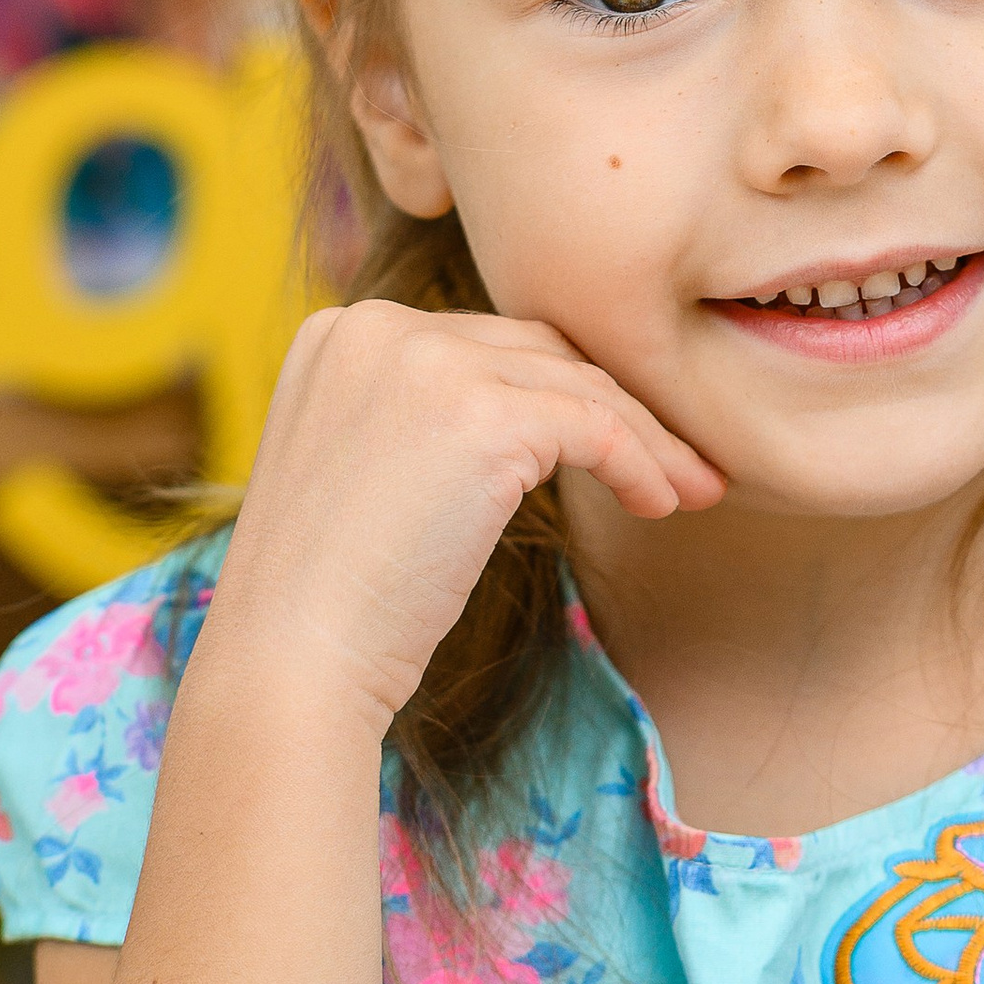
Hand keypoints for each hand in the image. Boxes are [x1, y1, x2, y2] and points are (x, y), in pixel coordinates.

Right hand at [197, 300, 724, 733]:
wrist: (291, 657)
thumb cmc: (332, 595)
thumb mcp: (368, 468)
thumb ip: (428, 418)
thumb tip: (543, 416)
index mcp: (343, 330)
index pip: (486, 340)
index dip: (561, 388)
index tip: (618, 436)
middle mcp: (379, 326)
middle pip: (538, 349)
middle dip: (617, 404)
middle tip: (679, 462)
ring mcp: (428, 362)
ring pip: (578, 383)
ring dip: (648, 438)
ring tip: (692, 489)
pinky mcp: (480, 414)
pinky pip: (596, 425)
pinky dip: (640, 461)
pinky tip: (661, 504)